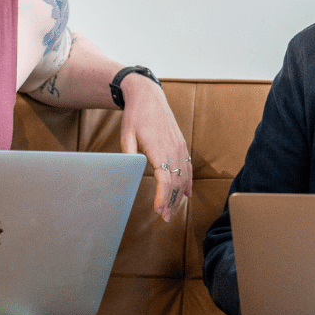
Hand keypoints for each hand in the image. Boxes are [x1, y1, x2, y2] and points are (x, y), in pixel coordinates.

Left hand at [118, 76, 191, 220]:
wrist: (149, 95)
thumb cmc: (135, 115)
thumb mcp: (126, 134)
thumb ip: (129, 154)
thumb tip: (130, 172)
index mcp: (159, 148)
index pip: (165, 180)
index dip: (163, 198)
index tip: (159, 211)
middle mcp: (173, 149)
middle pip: (177, 183)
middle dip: (172, 202)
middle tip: (165, 218)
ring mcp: (179, 146)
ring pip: (184, 177)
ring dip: (180, 196)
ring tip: (174, 211)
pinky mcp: (181, 144)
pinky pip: (188, 167)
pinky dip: (188, 182)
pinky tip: (186, 194)